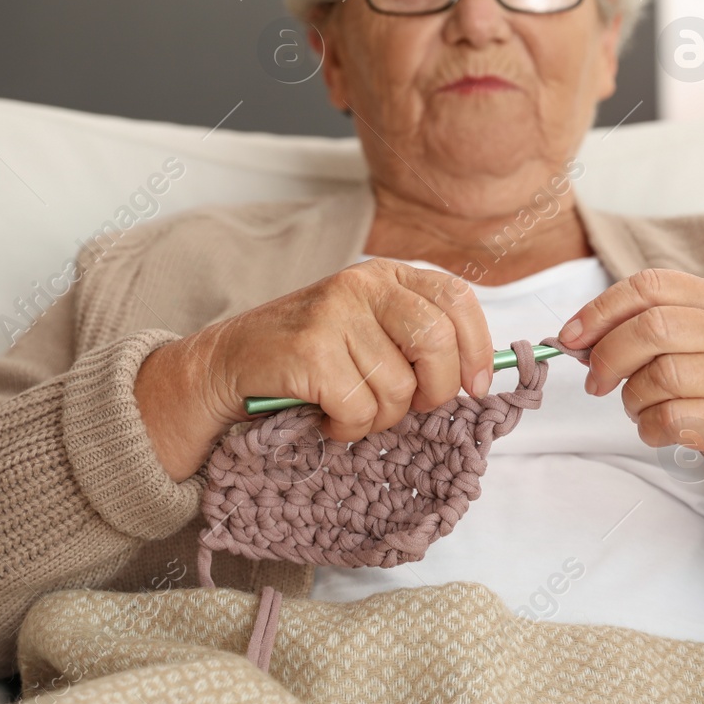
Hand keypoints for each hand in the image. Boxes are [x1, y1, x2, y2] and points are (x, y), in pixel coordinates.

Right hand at [135, 258, 494, 480]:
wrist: (225, 366)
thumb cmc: (307, 357)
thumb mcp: (368, 331)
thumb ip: (417, 341)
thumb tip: (478, 378)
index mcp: (386, 275)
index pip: (457, 298)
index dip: (477, 348)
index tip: (475, 387)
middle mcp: (362, 285)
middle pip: (436, 344)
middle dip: (433, 392)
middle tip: (407, 408)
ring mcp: (334, 315)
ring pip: (398, 389)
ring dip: (379, 418)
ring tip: (349, 409)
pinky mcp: (309, 351)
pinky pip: (360, 409)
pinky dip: (347, 428)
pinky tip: (325, 417)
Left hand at [556, 268, 703, 541]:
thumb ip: (653, 330)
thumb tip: (579, 338)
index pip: (649, 286)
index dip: (600, 310)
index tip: (571, 338)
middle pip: (650, 330)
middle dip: (608, 358)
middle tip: (597, 382)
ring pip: (658, 377)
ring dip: (632, 400)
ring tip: (640, 408)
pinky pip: (672, 419)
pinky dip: (650, 429)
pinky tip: (657, 430)